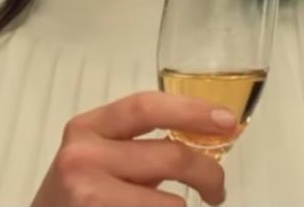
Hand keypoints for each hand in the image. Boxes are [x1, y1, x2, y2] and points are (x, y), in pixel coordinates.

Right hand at [31, 90, 236, 206]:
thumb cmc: (76, 195)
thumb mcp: (98, 156)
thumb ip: (139, 144)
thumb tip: (204, 139)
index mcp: (88, 127)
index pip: (147, 106)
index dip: (192, 110)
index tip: (226, 121)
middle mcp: (84, 156)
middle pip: (170, 155)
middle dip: (209, 173)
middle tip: (217, 187)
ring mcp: (88, 193)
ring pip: (171, 203)